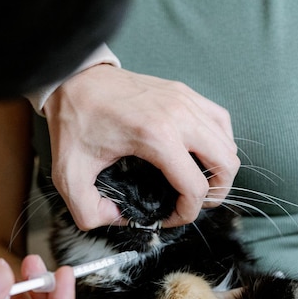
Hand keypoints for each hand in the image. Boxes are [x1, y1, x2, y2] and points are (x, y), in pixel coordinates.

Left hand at [44, 64, 238, 229]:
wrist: (74, 79)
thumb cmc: (75, 121)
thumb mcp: (69, 174)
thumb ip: (87, 211)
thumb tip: (117, 219)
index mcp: (156, 137)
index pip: (194, 187)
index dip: (187, 213)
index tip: (168, 217)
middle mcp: (179, 116)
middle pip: (226, 164)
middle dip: (215, 194)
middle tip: (193, 203)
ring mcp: (185, 100)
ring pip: (228, 143)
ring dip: (220, 169)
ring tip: (198, 182)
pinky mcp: (184, 93)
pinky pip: (220, 121)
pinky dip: (219, 143)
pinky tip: (200, 154)